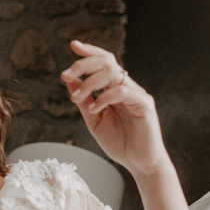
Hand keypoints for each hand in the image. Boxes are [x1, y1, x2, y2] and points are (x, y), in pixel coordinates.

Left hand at [60, 41, 167, 175]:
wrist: (140, 164)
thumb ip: (84, 101)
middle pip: (107, 62)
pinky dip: (105, 97)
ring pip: (113, 74)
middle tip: (66, 74)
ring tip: (76, 99)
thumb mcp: (95, 121)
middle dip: (84, 64)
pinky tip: (94, 108)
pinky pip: (123, 91)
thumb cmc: (121, 144)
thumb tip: (70, 81)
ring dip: (89, 83)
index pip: (104, 61)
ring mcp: (137, 94)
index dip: (89, 51)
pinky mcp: (144, 105)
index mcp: (116, 88)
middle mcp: (127, 87)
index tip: (73, 45)